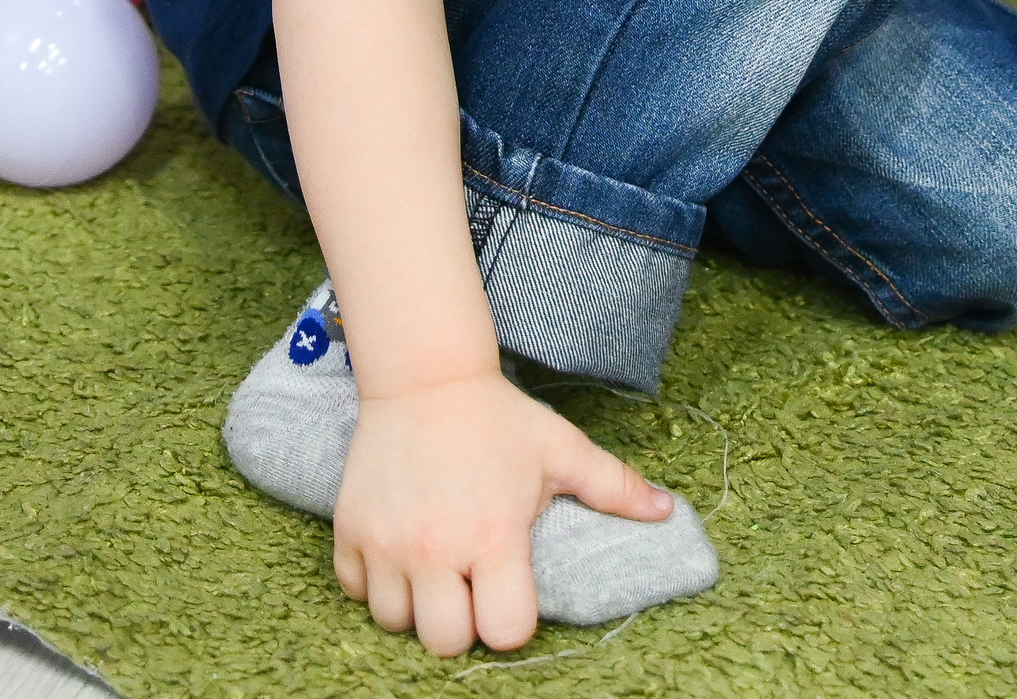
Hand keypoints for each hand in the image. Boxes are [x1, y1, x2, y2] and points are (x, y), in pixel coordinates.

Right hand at [333, 369, 672, 655]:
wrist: (425, 375)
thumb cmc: (499, 416)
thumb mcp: (561, 448)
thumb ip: (614, 486)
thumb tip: (666, 512)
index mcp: (494, 533)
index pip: (504, 630)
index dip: (513, 619)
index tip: (512, 591)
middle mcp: (436, 547)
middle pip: (445, 641)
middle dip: (463, 622)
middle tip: (472, 582)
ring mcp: (386, 542)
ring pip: (395, 623)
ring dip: (418, 604)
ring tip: (437, 564)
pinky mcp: (349, 531)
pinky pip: (355, 593)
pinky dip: (376, 582)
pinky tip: (402, 549)